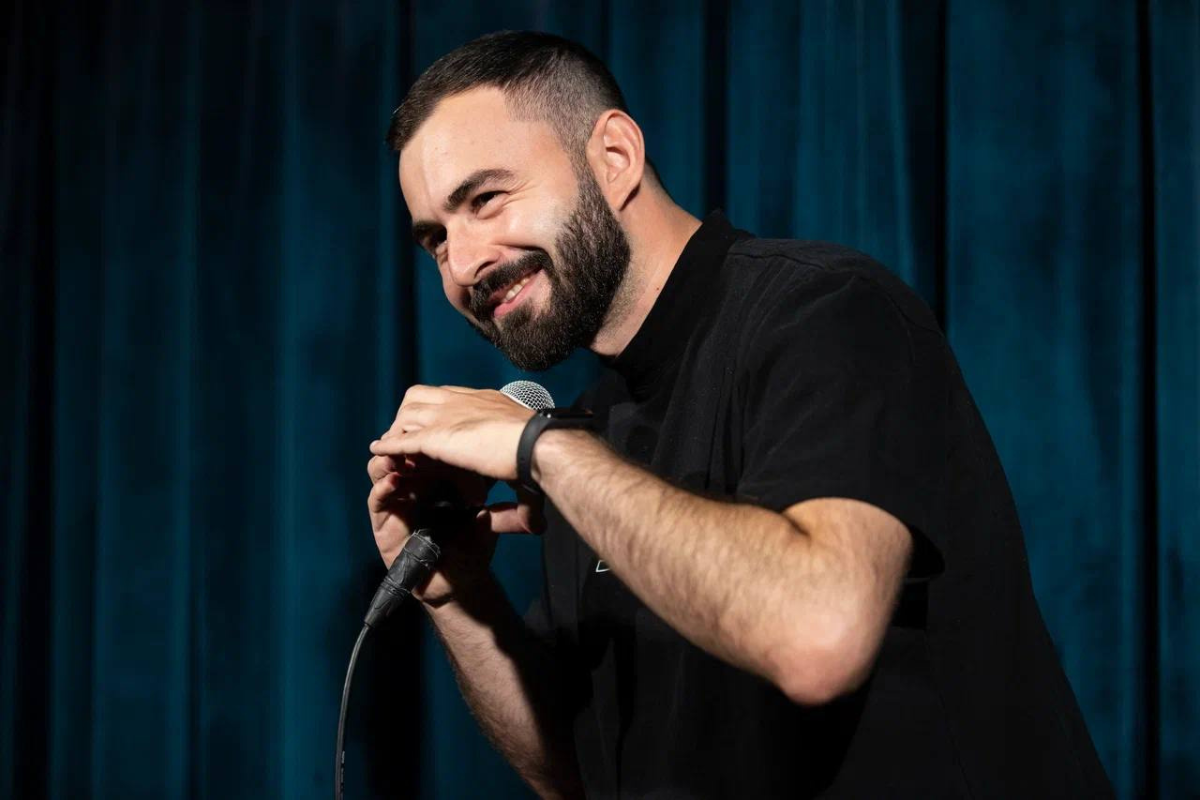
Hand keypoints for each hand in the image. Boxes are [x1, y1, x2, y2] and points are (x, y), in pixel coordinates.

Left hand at [369, 385, 534, 481]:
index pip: (452, 399)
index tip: (434, 429)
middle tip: (407, 438)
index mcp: (488, 403)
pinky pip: (403, 438)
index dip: (438, 412)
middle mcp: (465, 402)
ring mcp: (448, 415)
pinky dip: (390, 445)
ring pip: (408, 413)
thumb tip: (534, 527)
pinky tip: (380, 452)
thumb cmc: (543, 458)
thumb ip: (521, 492)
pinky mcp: (437, 435)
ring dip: (398, 429)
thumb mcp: (528, 468)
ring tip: (392, 448)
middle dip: (410, 415)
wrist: (539, 446)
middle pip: (423, 396)